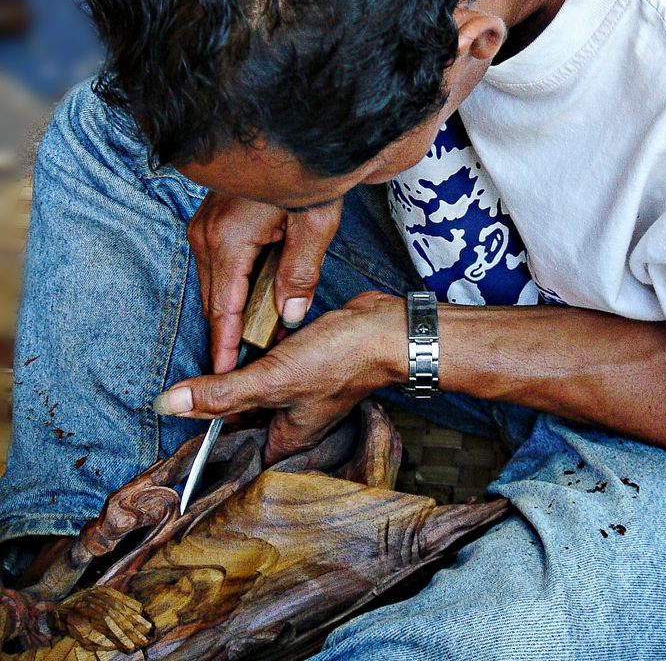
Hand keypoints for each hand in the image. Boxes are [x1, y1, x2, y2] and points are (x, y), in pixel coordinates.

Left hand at [153, 292, 405, 461]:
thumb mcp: (271, 380)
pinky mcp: (310, 363)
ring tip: (208, 363)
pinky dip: (259, 355)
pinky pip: (274, 366)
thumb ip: (221, 394)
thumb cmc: (338, 361)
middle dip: (220, 401)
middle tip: (185, 387)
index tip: (174, 423)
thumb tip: (167, 405)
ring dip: (239, 376)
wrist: (384, 329)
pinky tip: (246, 341)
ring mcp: (304, 391)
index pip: (237, 449)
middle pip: (245, 418)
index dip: (208, 439)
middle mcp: (294, 419)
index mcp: (286, 437)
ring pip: (259, 389)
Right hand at [187, 192, 342, 372]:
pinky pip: (217, 264)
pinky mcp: (212, 219)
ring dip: (232, 308)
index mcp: (228, 240)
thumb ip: (300, 275)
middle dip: (228, 332)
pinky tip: (253, 299)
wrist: (300, 135)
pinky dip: (233, 285)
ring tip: (253, 338)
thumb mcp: (314, 226)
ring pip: (214, 282)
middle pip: (214, 299)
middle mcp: (207, 234)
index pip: (222, 308)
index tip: (224, 373)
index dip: (225, 344)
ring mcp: (205, 225)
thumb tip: (290, 317)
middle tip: (245, 365)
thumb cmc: (309, 174)